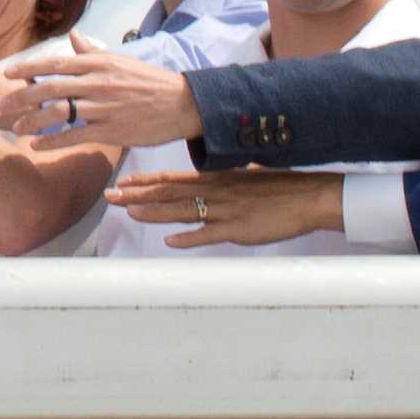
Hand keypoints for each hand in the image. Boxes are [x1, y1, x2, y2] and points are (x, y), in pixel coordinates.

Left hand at [0, 47, 200, 149]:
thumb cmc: (150, 82)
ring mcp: (104, 107)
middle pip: (51, 87)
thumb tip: (73, 37)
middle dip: (22, 96)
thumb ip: (92, 53)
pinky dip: (53, 141)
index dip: (28, 69)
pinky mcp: (112, 130)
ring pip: (59, 112)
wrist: (183, 104)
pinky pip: (75, 135)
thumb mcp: (121, 61)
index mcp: (99, 64)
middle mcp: (98, 83)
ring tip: (16, 127)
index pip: (56, 63)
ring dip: (33, 120)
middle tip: (0, 105)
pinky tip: (37, 145)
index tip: (7, 74)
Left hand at [105, 166, 343, 245]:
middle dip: (138, 195)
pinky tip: (170, 241)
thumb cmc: (279, 187)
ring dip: (155, 212)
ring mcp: (226, 210)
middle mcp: (216, 192)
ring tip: (130, 212)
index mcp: (217, 179)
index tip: (123, 181)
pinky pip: (209, 234)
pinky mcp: (239, 229)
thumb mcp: (246, 177)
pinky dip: (189, 238)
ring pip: (183, 211)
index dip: (146, 181)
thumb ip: (222, 181)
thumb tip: (205, 181)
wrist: (308, 196)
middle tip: (111, 196)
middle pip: (170, 194)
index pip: (173, 179)